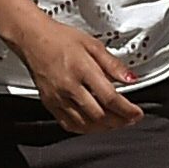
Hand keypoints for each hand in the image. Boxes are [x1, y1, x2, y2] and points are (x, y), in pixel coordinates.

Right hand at [17, 15, 145, 133]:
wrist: (32, 39)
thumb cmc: (59, 39)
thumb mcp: (92, 45)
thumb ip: (113, 64)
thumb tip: (130, 78)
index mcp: (82, 69)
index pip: (110, 98)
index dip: (127, 110)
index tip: (136, 113)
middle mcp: (69, 86)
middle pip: (99, 115)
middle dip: (119, 121)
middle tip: (129, 119)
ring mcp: (58, 97)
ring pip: (85, 124)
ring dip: (104, 127)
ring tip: (115, 122)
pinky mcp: (49, 103)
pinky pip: (69, 124)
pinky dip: (85, 128)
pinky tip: (93, 124)